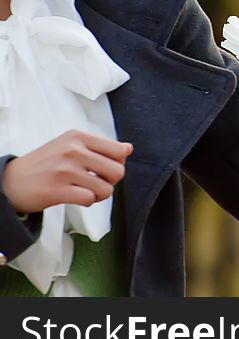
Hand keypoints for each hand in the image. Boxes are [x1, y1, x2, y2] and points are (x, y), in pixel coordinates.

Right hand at [1, 130, 131, 213]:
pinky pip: (90, 199)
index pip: (120, 151)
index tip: (104, 168)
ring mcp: (65, 170)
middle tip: (96, 182)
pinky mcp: (57, 190)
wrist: (10, 181)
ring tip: (86, 191)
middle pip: (118, 171)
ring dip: (99, 194)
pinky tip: (76, 197)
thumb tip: (128, 148)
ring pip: (106, 188)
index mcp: (78, 136)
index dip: (118, 164)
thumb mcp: (71, 145)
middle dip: (111, 181)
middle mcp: (73, 150)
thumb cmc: (46, 164)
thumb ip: (100, 147)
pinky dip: (87, 202)